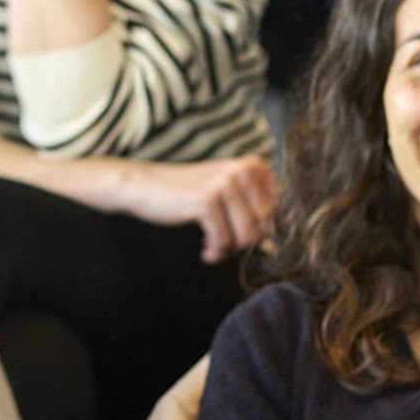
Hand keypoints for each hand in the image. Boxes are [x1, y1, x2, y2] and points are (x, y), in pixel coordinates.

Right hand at [120, 155, 276, 261]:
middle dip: (242, 241)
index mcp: (250, 166)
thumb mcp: (223, 189)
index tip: (236, 228)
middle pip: (263, 225)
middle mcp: (241, 171)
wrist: (144, 186)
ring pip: (246, 237)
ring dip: (229, 250)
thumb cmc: (183, 191)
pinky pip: (223, 241)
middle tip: (222, 242)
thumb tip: (271, 233)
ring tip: (212, 247)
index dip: (259, 225)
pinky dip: (215, 253)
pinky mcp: (207, 201)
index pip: (275, 208)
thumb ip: (250, 204)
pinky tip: (205, 252)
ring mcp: (224, 185)